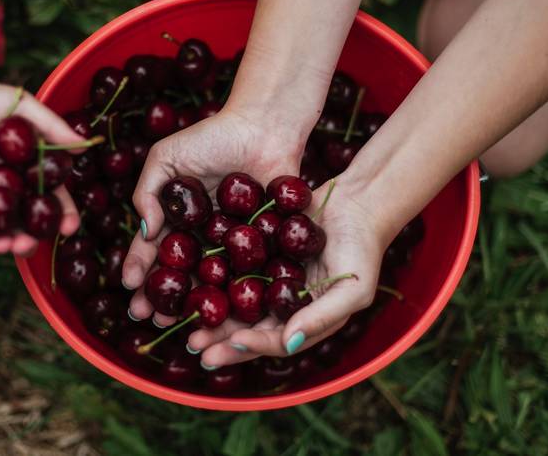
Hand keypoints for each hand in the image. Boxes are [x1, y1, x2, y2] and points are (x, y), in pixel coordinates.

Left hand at [0, 70, 90, 311]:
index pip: (52, 197)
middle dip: (26, 239)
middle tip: (25, 247)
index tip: (70, 228)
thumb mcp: (20, 106)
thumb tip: (83, 146)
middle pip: (22, 221)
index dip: (63, 213)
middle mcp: (9, 191)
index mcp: (31, 172)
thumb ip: (49, 125)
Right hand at [122, 107, 305, 324]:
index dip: (140, 267)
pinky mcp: (263, 245)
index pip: (155, 249)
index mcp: (180, 219)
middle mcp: (204, 236)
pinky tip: (222, 310)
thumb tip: (146, 233)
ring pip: (210, 280)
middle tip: (150, 317)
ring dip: (193, 303)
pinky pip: (247, 271)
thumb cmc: (212, 137)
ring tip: (178, 322)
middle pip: (180, 273)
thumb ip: (148, 192)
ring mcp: (233, 244)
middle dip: (162, 296)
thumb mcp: (167, 157)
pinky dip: (234, 292)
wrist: (263, 127)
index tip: (129, 287)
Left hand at [186, 177, 383, 367]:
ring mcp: (267, 277)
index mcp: (303, 320)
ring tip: (185, 317)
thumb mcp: (353, 289)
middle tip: (194, 345)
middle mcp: (280, 304)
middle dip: (220, 338)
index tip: (232, 342)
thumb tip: (289, 344)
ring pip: (232, 299)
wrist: (357, 202)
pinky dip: (212, 273)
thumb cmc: (362, 250)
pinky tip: (191, 276)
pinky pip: (231, 265)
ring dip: (210, 311)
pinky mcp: (257, 251)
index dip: (253, 345)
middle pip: (246, 326)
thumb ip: (322, 317)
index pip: (274, 340)